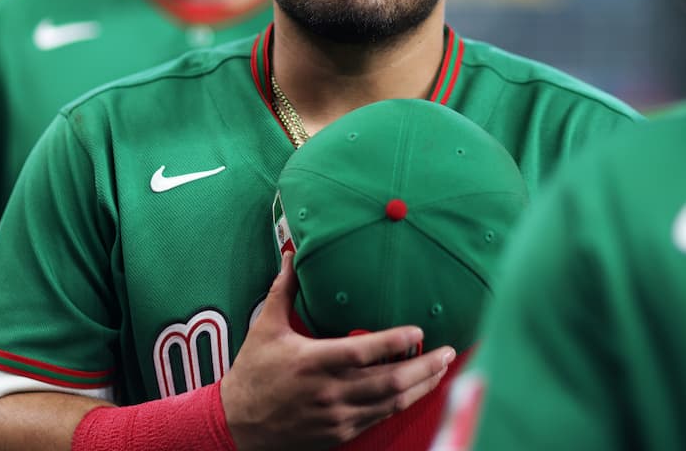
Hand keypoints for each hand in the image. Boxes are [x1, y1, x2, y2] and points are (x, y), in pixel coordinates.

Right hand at [220, 251, 455, 450]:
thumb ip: (284, 289)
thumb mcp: (265, 326)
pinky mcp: (339, 434)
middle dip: (424, 367)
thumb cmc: (252, 373)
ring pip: (390, 403)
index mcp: (313, 362)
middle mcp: (329, 391)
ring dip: (420, 386)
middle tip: (448, 351)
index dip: (395, 341)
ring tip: (441, 369)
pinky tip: (415, 391)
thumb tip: (293, 252)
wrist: (237, 426)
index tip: (419, 330)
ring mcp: (336, 416)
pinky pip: (378, 419)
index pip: (363, 351)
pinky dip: (401, 404)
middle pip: (389, 382)